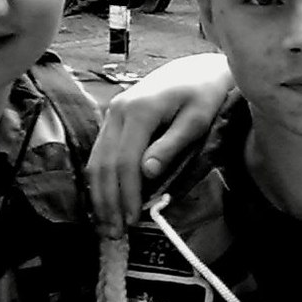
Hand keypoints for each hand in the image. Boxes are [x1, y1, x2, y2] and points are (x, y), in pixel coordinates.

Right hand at [88, 54, 233, 233]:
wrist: (198, 69)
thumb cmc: (204, 95)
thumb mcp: (197, 121)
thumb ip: (172, 146)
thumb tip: (147, 173)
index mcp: (140, 111)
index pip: (125, 161)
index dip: (126, 193)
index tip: (132, 220)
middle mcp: (118, 110)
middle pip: (104, 163)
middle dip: (108, 201)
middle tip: (115, 232)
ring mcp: (112, 113)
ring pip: (96, 159)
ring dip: (100, 194)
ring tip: (107, 223)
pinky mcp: (114, 118)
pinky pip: (101, 152)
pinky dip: (101, 179)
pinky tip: (107, 200)